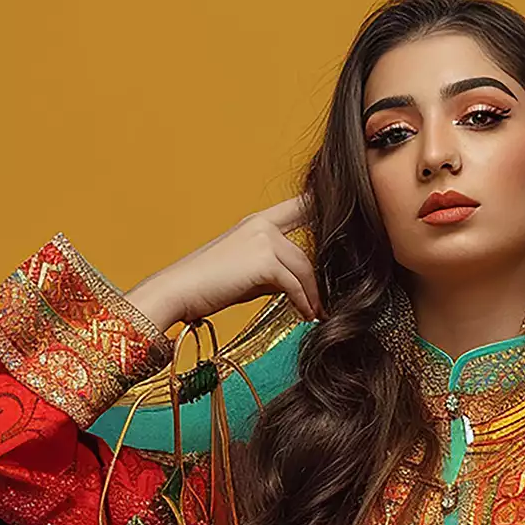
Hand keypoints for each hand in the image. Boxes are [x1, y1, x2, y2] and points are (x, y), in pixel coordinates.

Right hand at [125, 196, 317, 330]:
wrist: (178, 292)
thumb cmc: (207, 287)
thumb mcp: (247, 274)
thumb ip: (273, 272)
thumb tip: (298, 287)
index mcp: (256, 223)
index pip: (298, 208)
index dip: (320, 210)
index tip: (346, 216)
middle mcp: (261, 225)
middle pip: (305, 253)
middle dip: (318, 279)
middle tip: (325, 302)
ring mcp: (263, 239)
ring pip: (303, 269)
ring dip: (312, 295)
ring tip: (315, 314)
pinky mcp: (264, 260)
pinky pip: (295, 284)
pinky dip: (303, 302)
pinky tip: (306, 315)